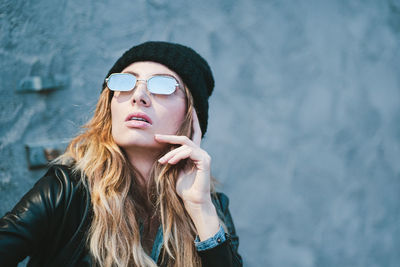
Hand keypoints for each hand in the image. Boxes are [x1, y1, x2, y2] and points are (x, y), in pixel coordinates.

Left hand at [155, 109, 219, 240]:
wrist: (193, 202)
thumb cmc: (183, 189)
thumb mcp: (174, 171)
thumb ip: (173, 159)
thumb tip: (164, 152)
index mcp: (194, 154)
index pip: (193, 134)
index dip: (192, 121)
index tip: (188, 110)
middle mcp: (201, 152)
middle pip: (186, 137)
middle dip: (170, 136)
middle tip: (156, 137)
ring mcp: (204, 156)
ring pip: (185, 145)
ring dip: (171, 153)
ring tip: (162, 162)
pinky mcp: (205, 161)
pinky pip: (189, 152)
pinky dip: (178, 155)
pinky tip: (170, 162)